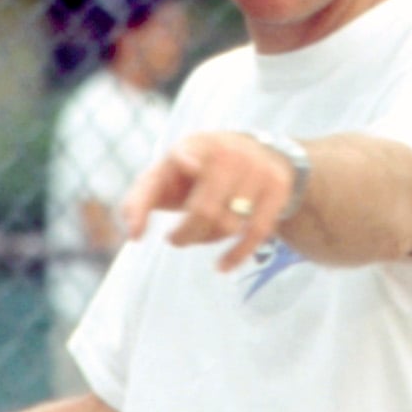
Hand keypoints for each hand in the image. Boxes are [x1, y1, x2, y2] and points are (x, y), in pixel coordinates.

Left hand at [121, 131, 297, 272]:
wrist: (255, 153)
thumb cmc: (194, 174)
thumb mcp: (166, 175)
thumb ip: (139, 201)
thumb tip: (134, 234)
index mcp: (194, 145)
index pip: (188, 153)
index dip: (188, 160)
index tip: (189, 165)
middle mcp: (228, 152)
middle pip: (204, 209)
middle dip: (184, 234)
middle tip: (174, 239)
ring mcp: (256, 169)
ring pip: (228, 224)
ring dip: (206, 240)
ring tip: (196, 236)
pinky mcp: (277, 188)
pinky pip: (256, 232)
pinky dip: (237, 254)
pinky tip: (222, 266)